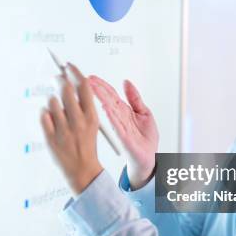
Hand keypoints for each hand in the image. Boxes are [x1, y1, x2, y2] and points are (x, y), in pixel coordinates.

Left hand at [40, 63, 102, 194]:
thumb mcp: (92, 123)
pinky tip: (50, 119)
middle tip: (57, 78)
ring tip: (56, 108)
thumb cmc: (86, 144)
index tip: (69, 66)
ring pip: (51, 101)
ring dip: (52, 100)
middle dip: (59, 79)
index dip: (75, 72)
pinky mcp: (51, 138)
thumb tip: (69, 80)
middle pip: (66, 89)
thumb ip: (82, 104)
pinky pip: (43, 115)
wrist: (82, 170)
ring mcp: (63, 130)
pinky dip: (44, 113)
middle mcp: (78, 122)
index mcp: (91, 117)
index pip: (83, 86)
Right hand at [88, 75, 158, 189]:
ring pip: (109, 110)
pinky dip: (111, 116)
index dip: (102, 85)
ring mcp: (120, 126)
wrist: (149, 157)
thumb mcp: (144, 112)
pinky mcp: (124, 137)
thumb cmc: (146, 139)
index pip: (111, 94)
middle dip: (97, 89)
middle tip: (86, 80)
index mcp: (124, 111)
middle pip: (107, 100)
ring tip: (92, 88)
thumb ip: (135, 98)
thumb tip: (127, 83)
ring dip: (101, 98)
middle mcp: (120, 117)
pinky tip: (105, 107)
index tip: (91, 78)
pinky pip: (117, 125)